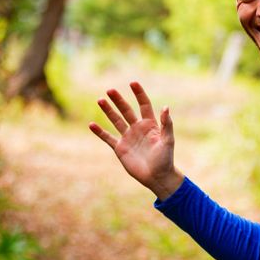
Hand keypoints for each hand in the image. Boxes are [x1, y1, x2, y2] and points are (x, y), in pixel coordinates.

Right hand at [89, 82, 183, 200]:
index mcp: (150, 125)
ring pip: (116, 120)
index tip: (133, 83)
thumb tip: (165, 107)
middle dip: (118, 100)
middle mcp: (138, 128)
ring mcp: (128, 137)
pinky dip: (100, 132)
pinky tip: (91, 124)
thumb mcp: (168, 141)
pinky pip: (108, 138)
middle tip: (110, 90)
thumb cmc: (166, 159)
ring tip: (100, 100)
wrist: (157, 177)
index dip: (139, 94)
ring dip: (108, 111)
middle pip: (126, 110)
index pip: (144, 105)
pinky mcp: (120, 148)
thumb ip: (167, 124)